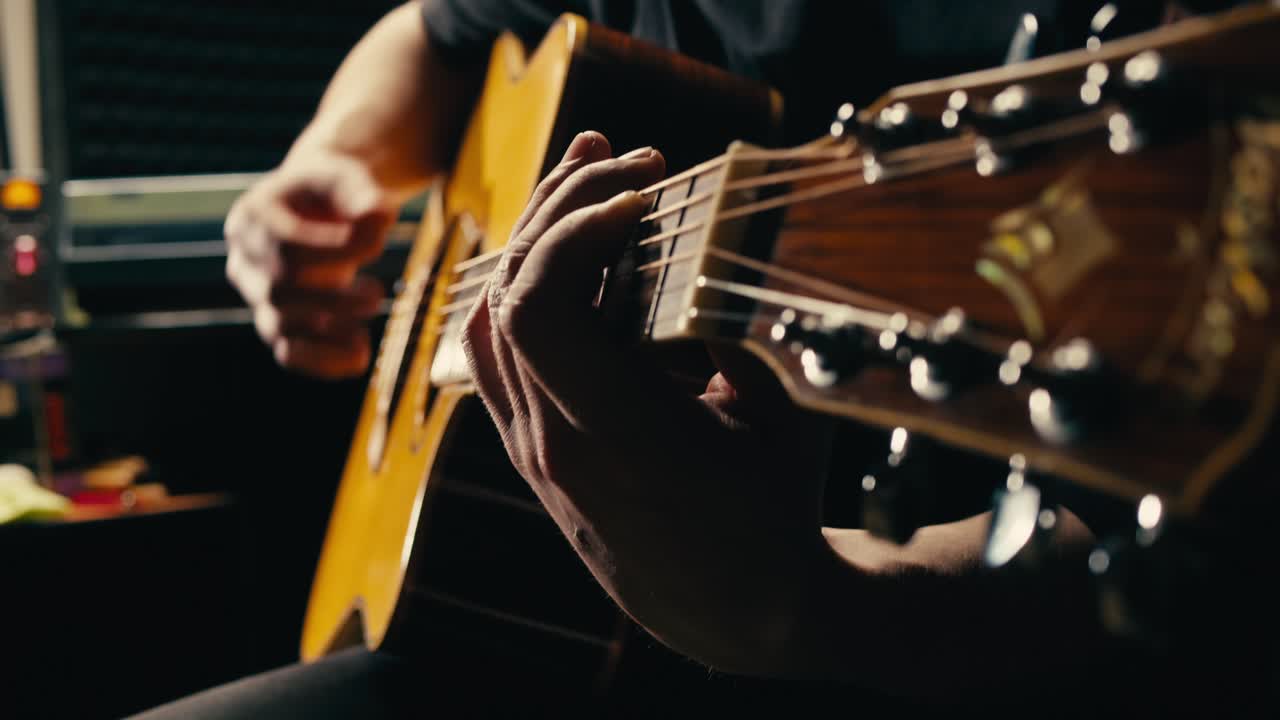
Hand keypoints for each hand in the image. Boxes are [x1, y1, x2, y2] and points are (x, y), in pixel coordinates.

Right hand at [225, 150, 394, 377]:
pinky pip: (289, 355)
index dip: (332, 251)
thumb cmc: (333, 192)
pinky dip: (325, 363)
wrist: (319, 209)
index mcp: (253, 217)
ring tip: (371, 316)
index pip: (285, 245)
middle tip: (377, 293)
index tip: (377, 245)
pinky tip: (361, 357)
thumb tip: (379, 220)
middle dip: (334, 298)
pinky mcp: (276, 325)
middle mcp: (245, 260)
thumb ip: (361, 193)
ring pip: (280, 327)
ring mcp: (257, 297)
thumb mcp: (347, 177)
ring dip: (331, 332)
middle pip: (280, 290)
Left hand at [461, 131, 833, 669]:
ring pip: (488, 321)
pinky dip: (523, 290)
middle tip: (628, 158)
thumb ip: (728, 325)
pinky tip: (564, 253)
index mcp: (615, 437)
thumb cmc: (770, 512)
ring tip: (590, 183)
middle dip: (562, 209)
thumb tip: (703, 232)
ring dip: (536, 241)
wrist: (735, 608)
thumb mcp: (773, 414)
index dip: (577, 229)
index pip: (540, 307)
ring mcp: (531, 451)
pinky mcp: (530, 450)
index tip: (643, 191)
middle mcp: (553, 444)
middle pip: (508, 296)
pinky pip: (495, 355)